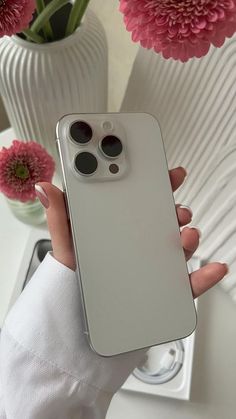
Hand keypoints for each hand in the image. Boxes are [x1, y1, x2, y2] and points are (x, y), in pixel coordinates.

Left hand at [35, 167, 227, 298]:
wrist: (79, 324)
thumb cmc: (73, 281)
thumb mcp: (66, 247)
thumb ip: (60, 218)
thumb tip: (45, 188)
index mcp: (119, 228)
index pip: (140, 200)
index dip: (156, 183)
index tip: (166, 172)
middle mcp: (139, 244)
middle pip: (165, 220)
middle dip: (176, 209)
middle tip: (176, 208)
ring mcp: (153, 266)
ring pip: (179, 247)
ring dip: (189, 238)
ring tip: (186, 236)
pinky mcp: (163, 291)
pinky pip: (187, 283)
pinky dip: (204, 276)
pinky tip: (212, 269)